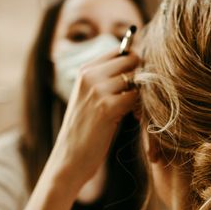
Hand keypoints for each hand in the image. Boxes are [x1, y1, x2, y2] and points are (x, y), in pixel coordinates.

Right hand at [45, 49, 139, 196]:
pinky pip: (136, 97)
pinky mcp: (106, 107)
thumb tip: (139, 62)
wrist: (69, 159)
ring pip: (135, 78)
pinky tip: (133, 118)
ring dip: (140, 93)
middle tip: (137, 96)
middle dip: (140, 76)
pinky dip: (139, 107)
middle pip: (131, 59)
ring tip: (134, 109)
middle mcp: (89, 75)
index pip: (120, 50)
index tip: (135, 82)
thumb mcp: (91, 97)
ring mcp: (97, 90)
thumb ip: (108, 79)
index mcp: (85, 70)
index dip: (134, 64)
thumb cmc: (86, 129)